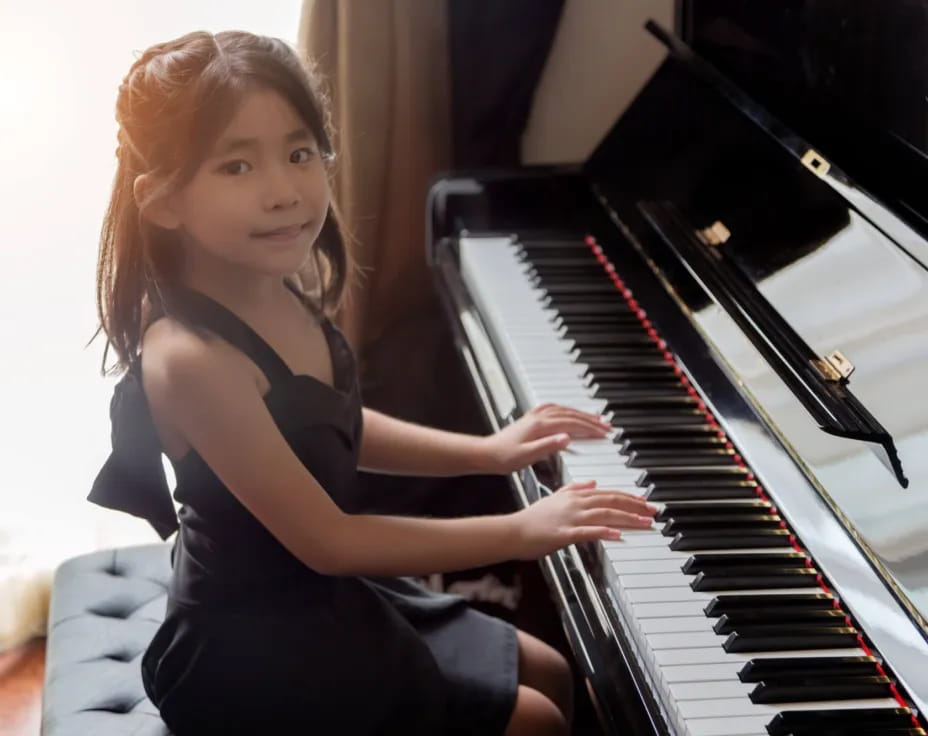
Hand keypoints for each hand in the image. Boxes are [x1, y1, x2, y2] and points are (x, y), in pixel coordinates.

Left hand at [480, 403, 610, 473]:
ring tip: (594, 418)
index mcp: (540, 426)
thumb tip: (567, 438)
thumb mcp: (528, 456)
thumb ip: (548, 446)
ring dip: (580, 413)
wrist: (486, 453)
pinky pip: (552, 408)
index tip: (604, 432)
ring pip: (563, 410)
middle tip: (606, 425)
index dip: (590, 428)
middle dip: (590, 419)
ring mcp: (534, 417)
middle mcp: (538, 418)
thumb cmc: (504, 458)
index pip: (572, 424)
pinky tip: (567, 411)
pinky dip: (565, 409)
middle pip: (570, 414)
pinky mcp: (530, 419)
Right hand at [513, 480, 656, 558]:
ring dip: (628, 519)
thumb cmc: (533, 518)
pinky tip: (618, 535)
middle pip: (611, 502)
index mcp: (575, 495)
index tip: (645, 502)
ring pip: (605, 515)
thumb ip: (574, 489)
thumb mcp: (554, 497)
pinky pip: (588, 531)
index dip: (629, 497)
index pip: (608, 493)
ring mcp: (570, 518)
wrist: (514, 530)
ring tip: (645, 523)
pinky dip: (604, 532)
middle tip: (654, 512)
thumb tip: (592, 483)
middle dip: (635, 506)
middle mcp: (575, 504)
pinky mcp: (565, 533)